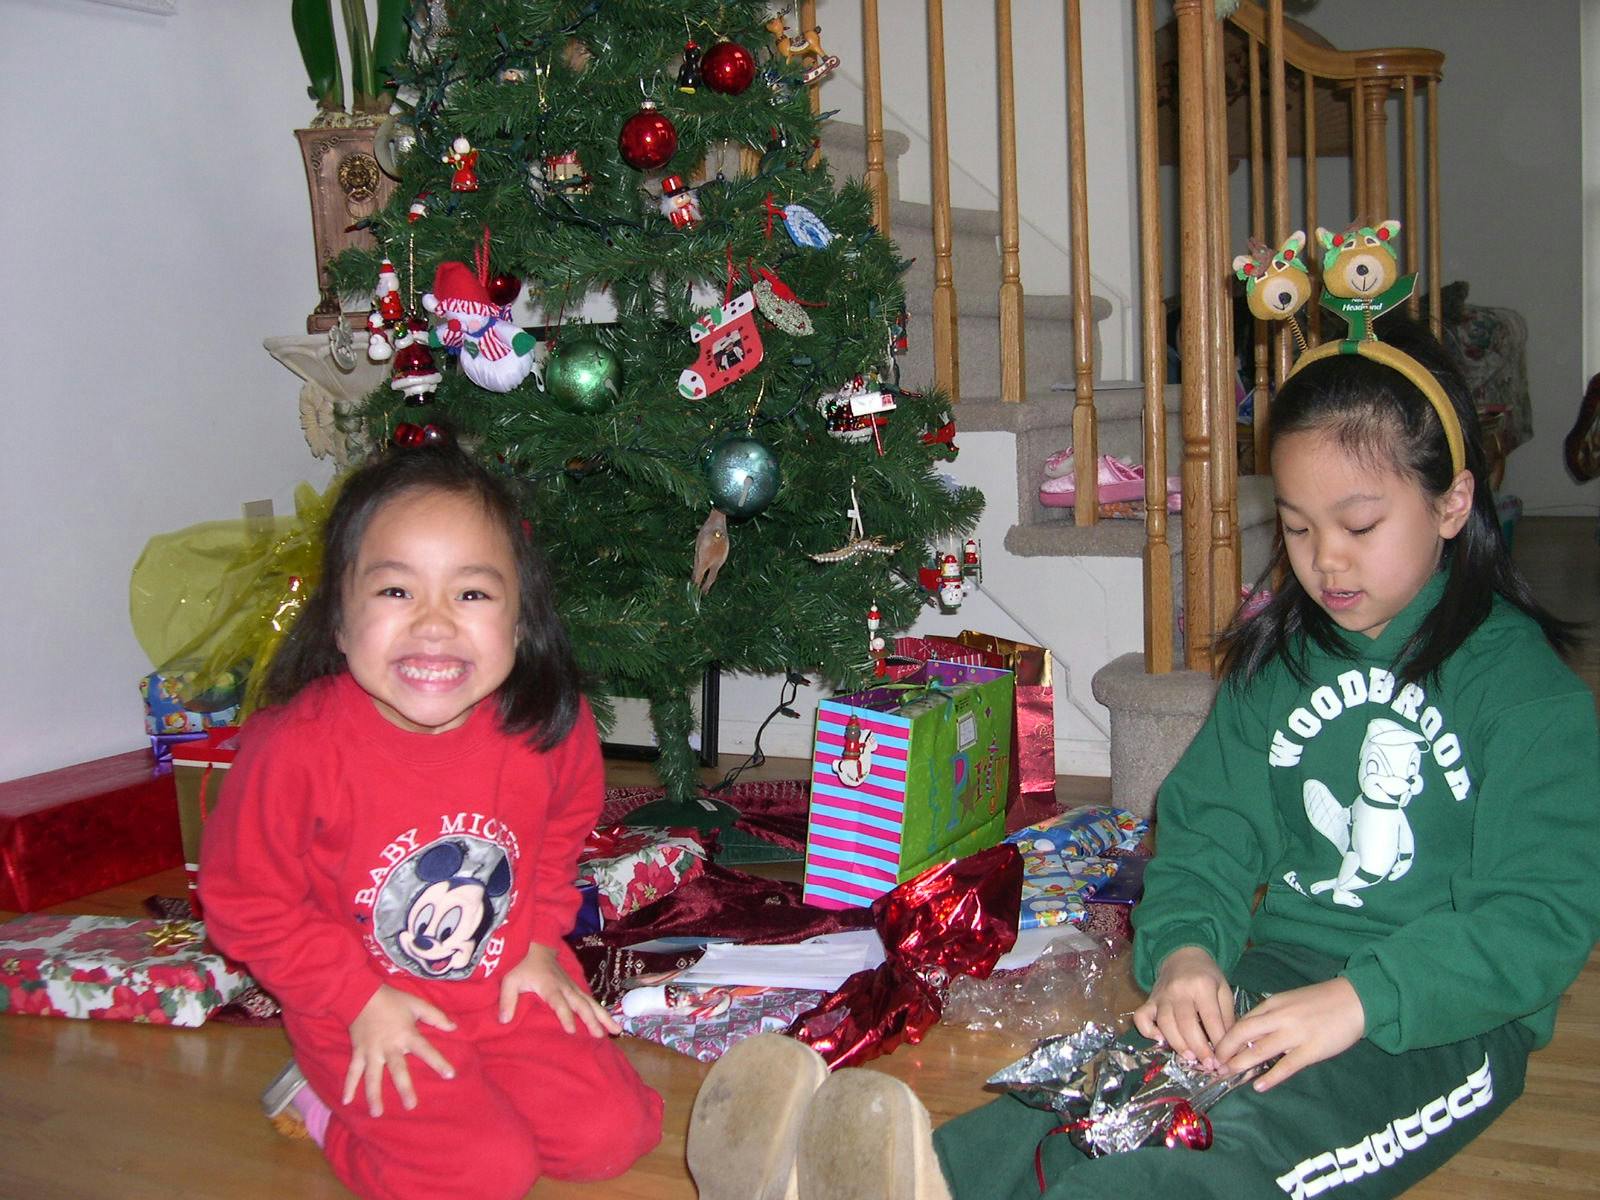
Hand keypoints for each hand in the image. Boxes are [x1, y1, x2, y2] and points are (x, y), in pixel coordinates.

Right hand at [342, 984, 456, 1117]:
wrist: (361, 995)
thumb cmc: (392, 1000)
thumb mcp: (417, 1004)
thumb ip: (435, 1016)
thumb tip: (454, 1027)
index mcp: (406, 1034)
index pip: (425, 1050)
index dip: (438, 1062)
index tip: (450, 1075)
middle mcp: (389, 1046)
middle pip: (398, 1070)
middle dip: (404, 1088)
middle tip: (411, 1106)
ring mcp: (371, 1051)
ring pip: (373, 1076)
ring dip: (374, 1095)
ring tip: (377, 1113)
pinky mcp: (358, 1052)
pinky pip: (352, 1071)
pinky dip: (348, 1085)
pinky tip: (346, 1101)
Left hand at [498, 943, 620, 1036]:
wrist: (537, 945)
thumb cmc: (521, 964)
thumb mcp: (509, 980)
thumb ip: (507, 1000)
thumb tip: (504, 1021)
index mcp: (549, 986)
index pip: (559, 1003)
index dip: (565, 1016)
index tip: (571, 1031)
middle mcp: (565, 987)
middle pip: (581, 1004)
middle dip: (591, 1020)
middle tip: (600, 1036)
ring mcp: (573, 987)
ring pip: (591, 1003)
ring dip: (604, 1016)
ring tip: (617, 1031)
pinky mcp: (576, 988)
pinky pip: (591, 1001)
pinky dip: (601, 1012)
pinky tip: (610, 1024)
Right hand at [1132, 945, 1234, 1069]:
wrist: (1182, 955)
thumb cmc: (1207, 976)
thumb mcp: (1223, 990)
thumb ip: (1227, 1017)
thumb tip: (1231, 1047)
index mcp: (1202, 986)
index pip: (1210, 1018)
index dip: (1218, 1041)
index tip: (1224, 1059)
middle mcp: (1179, 990)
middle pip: (1186, 1023)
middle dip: (1198, 1048)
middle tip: (1208, 1065)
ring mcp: (1161, 995)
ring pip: (1165, 1023)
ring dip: (1178, 1044)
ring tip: (1190, 1058)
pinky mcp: (1149, 1000)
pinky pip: (1141, 1017)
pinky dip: (1148, 1031)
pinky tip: (1160, 1041)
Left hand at [1212, 977, 1364, 1091]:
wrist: (1355, 999)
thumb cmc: (1321, 1001)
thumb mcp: (1290, 1002)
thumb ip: (1271, 1016)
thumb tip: (1251, 1035)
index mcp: (1273, 1004)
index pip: (1241, 1022)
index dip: (1225, 1038)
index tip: (1215, 1051)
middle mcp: (1279, 1017)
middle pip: (1243, 1033)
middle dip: (1225, 1050)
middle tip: (1215, 1065)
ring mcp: (1295, 1034)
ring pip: (1260, 1050)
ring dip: (1241, 1064)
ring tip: (1228, 1075)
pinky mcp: (1312, 1049)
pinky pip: (1287, 1065)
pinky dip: (1271, 1077)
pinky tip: (1258, 1086)